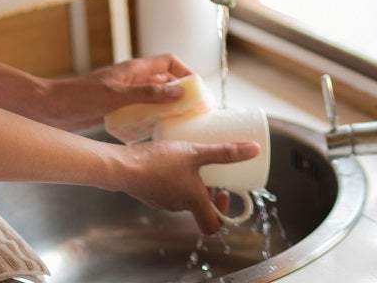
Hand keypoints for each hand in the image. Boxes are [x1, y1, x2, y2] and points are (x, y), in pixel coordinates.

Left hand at [40, 54, 195, 129]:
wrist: (51, 109)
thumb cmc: (80, 98)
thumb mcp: (117, 96)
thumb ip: (148, 94)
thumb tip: (179, 92)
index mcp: (134, 69)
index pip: (169, 61)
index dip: (185, 71)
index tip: (197, 89)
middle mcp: (132, 79)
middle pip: (165, 80)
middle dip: (180, 93)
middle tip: (194, 111)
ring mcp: (124, 93)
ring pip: (154, 97)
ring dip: (166, 107)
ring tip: (179, 124)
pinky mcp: (117, 108)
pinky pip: (141, 110)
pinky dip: (151, 118)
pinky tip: (154, 133)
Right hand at [116, 138, 259, 234]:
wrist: (122, 167)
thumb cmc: (159, 162)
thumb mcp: (196, 152)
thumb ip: (224, 151)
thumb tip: (254, 150)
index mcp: (193, 202)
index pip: (213, 225)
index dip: (224, 214)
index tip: (226, 193)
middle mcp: (178, 206)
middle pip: (199, 207)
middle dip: (209, 190)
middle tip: (212, 170)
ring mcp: (162, 200)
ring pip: (183, 197)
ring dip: (191, 182)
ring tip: (192, 160)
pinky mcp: (150, 191)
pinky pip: (168, 189)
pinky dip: (175, 178)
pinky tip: (172, 159)